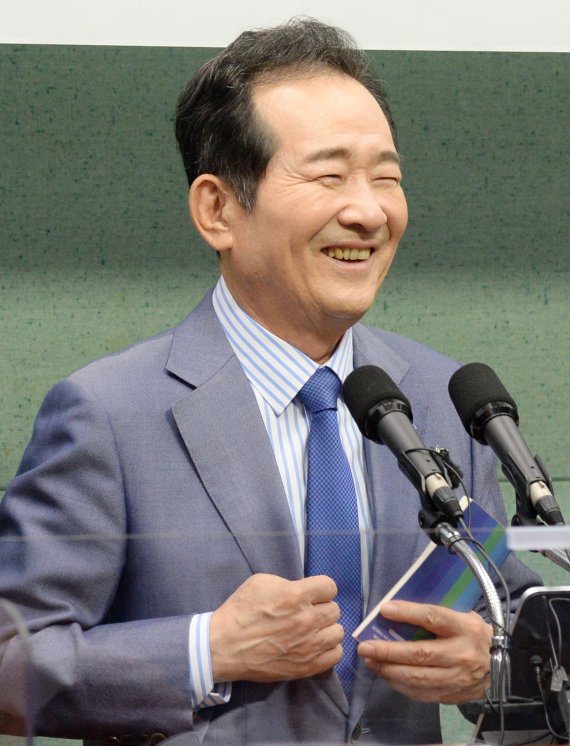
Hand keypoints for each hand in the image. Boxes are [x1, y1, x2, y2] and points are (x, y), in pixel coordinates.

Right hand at [209, 573, 342, 682]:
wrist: (225, 646)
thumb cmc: (241, 611)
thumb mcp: (261, 582)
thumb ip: (288, 584)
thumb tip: (303, 591)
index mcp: (296, 596)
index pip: (329, 587)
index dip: (320, 589)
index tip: (311, 594)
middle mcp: (307, 620)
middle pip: (335, 609)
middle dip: (322, 608)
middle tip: (308, 612)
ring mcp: (309, 646)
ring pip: (338, 632)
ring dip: (326, 628)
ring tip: (313, 630)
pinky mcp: (307, 667)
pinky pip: (335, 655)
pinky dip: (328, 649)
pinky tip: (315, 645)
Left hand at [357, 600, 491, 703]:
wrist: (500, 666)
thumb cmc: (471, 634)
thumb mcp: (462, 616)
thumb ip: (435, 615)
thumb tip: (395, 611)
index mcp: (465, 627)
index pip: (434, 617)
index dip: (408, 613)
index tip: (384, 609)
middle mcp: (462, 654)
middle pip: (420, 654)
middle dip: (388, 651)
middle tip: (365, 647)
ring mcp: (457, 678)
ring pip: (418, 678)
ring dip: (389, 670)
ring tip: (370, 661)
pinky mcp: (452, 695)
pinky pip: (421, 693)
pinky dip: (400, 685)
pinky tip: (386, 675)